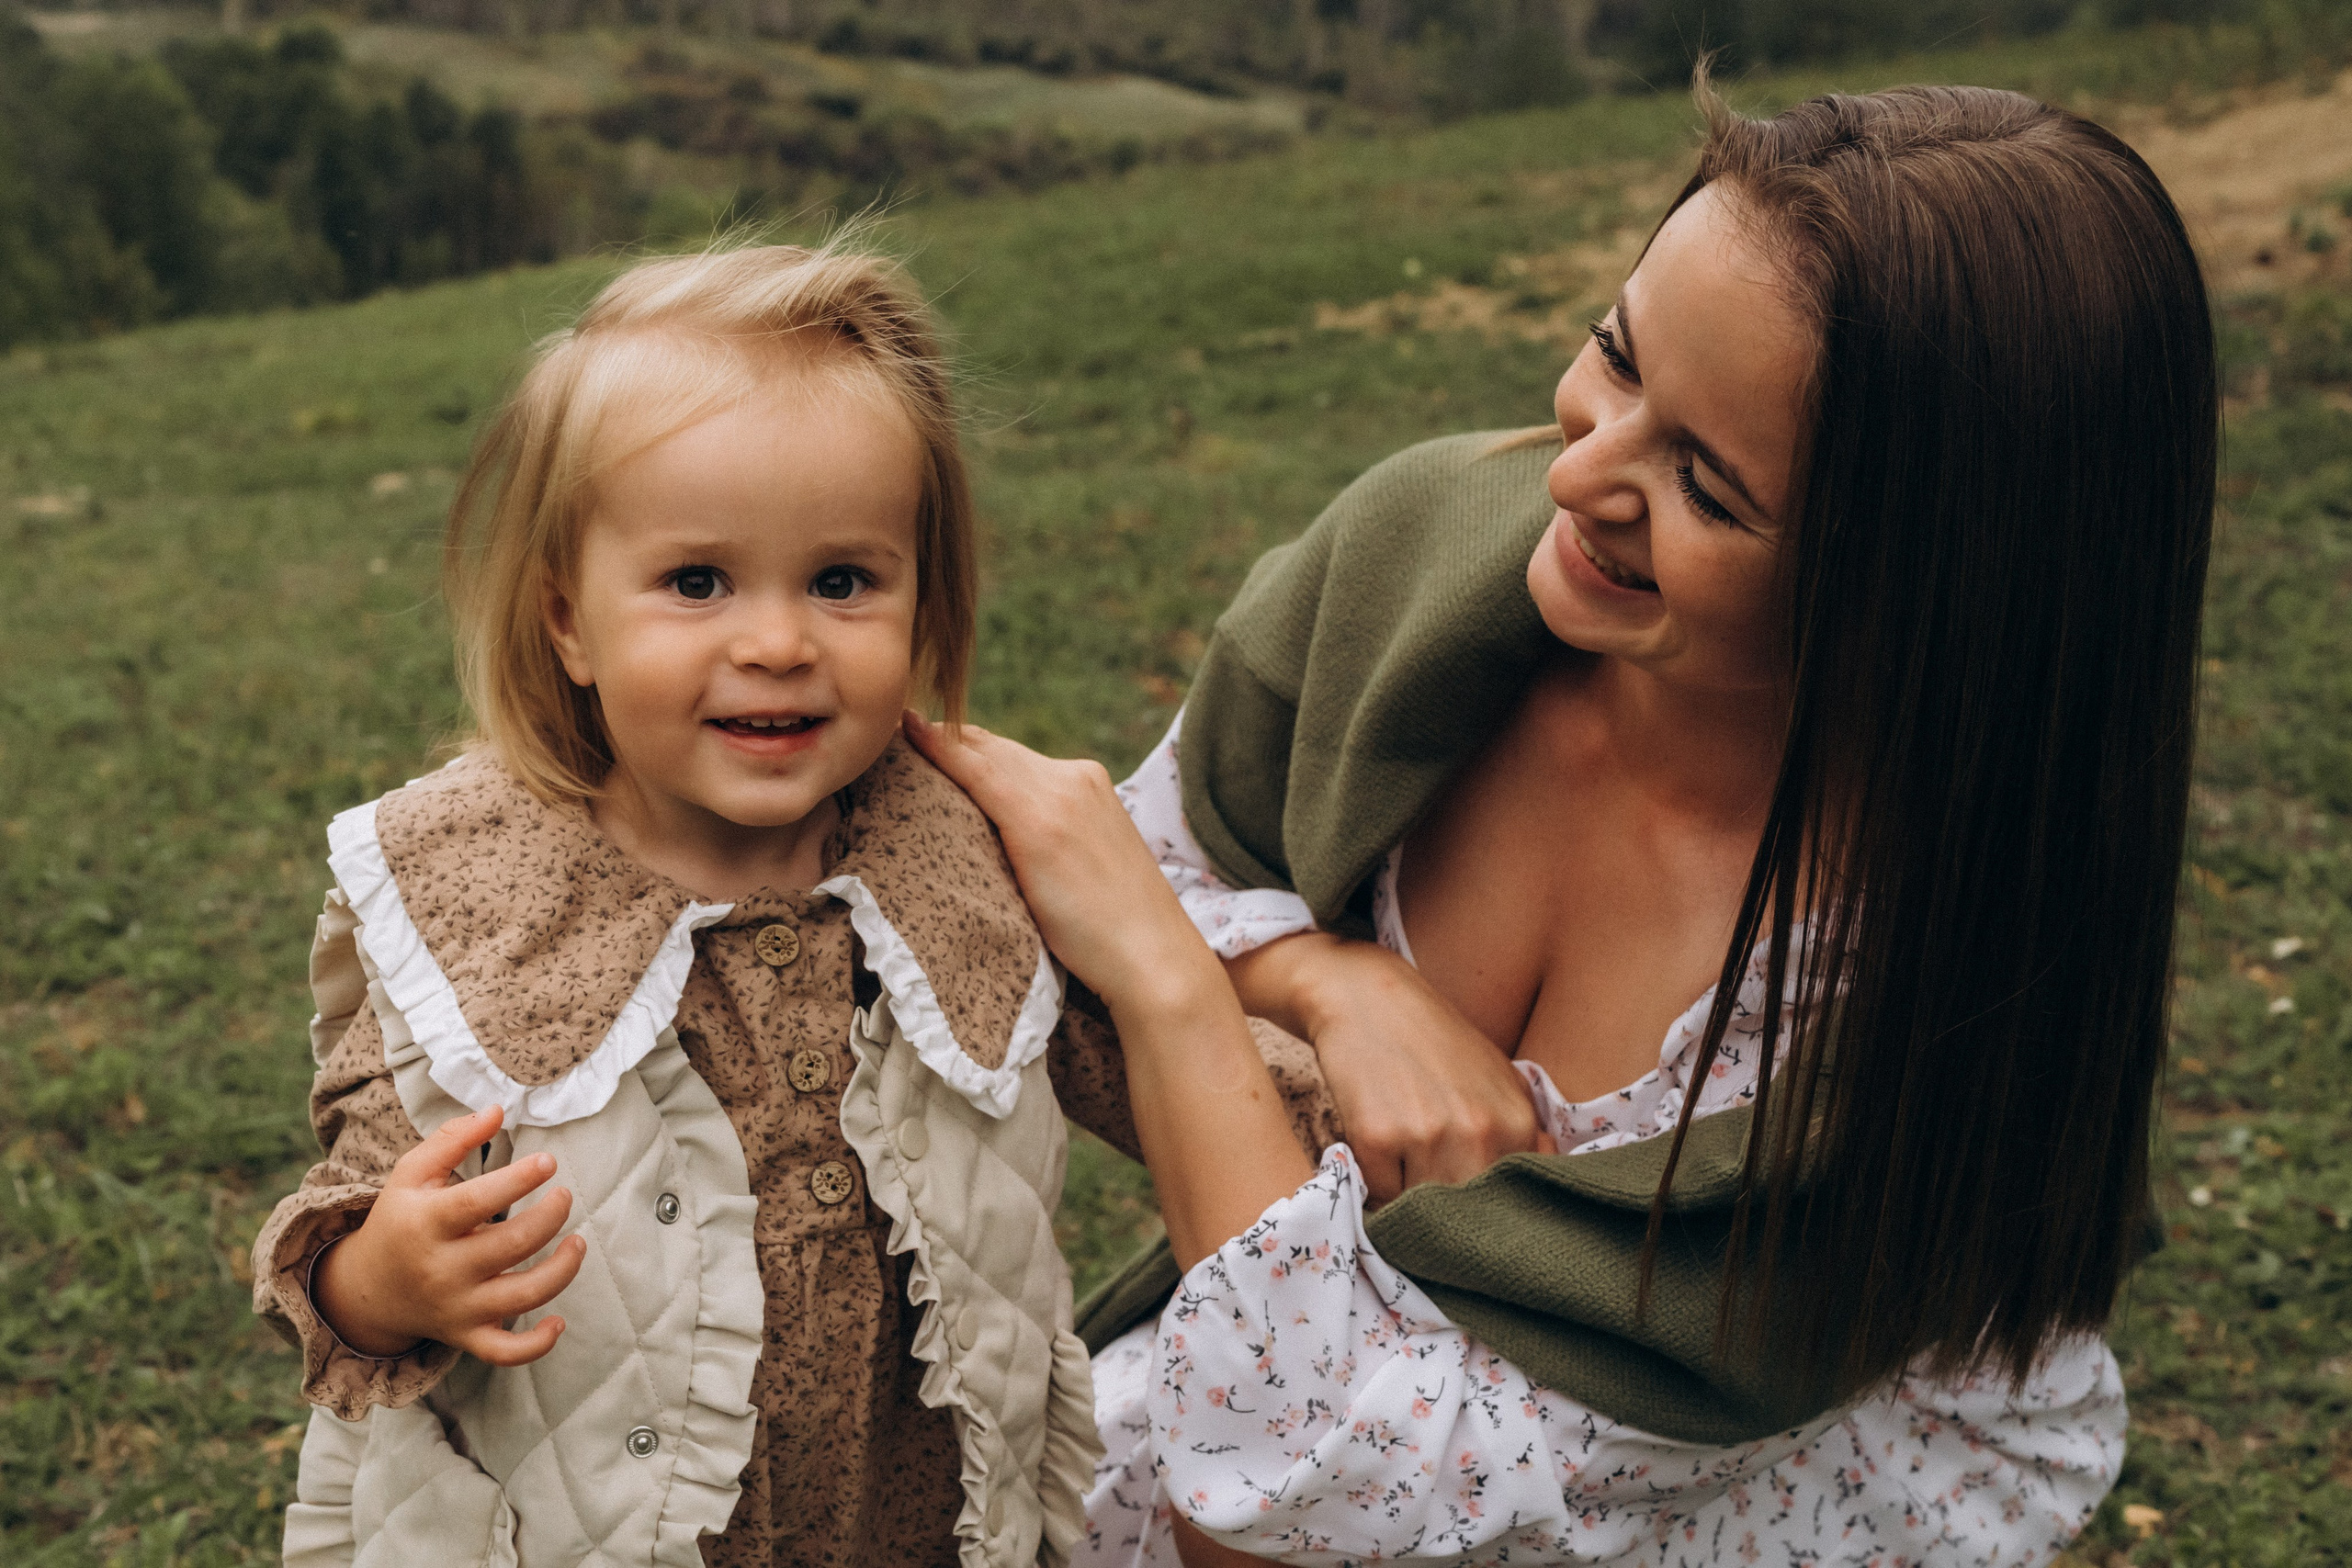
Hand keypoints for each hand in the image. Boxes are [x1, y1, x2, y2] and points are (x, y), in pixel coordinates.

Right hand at [312, 1104, 585, 1364]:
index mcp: (425, 1222)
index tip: (548, 1161)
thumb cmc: (400, 1219)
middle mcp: (441, 1269)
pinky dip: (536, 1344)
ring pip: (520, 1297)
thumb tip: (498, 1109)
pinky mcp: (466, 1335)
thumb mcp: (411, 1173)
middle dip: (550, 1217)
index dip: (519, 1179)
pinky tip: (558, 1320)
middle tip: (566, 1196)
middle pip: (510, 1245)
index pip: (477, 1200)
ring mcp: (456, 1307)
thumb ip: (453, 1138)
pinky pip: (503, 1352)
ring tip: (578, 1242)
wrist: (367, 1288)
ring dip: (561, 1270)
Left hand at [906, 711, 1314, 1264]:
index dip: (967, 753)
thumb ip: (1042, 847)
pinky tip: (908, 734)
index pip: (1012, 759)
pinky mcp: (1038, 818)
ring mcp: (1059, 792)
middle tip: (895, 740)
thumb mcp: (1078, 874)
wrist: (1153, 963)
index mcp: (1090, 786)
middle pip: (993, 748)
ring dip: (937, 745)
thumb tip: (990, 851)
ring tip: (890, 741)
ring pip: (982, 751)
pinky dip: (940, 749)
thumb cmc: (1114, 939)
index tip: (923, 748)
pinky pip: (975, 770)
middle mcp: (1076, 776)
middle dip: (947, 745)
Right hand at [1229, 932, 1552, 1202]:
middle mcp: (1480, 1133)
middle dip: (1445, 1217)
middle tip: (1427, 1182)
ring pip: (1418, 1213)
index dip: (1486, 1218)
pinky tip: (1375, 1138)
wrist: (1368, 998)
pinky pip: (1375, 1192)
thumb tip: (1538, 1193)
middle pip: (1464, 1221)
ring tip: (1402, 1154)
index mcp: (1517, 1124)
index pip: (1510, 1210)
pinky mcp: (1376, 1136)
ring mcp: (1427, 1135)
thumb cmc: (1435, 1042)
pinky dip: (1372, 1179)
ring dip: (1406, 1198)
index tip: (1470, 1213)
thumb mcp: (1501, 1082)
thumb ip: (1525, 1139)